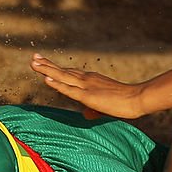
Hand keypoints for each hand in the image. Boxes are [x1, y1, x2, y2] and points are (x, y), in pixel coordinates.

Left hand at [30, 54, 146, 119]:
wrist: (138, 98)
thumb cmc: (125, 102)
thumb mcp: (105, 106)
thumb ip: (93, 110)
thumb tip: (86, 115)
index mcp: (90, 80)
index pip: (68, 73)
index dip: (54, 68)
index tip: (42, 61)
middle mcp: (86, 79)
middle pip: (62, 71)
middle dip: (46, 64)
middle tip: (33, 57)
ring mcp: (86, 86)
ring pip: (62, 77)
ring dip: (46, 70)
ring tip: (33, 63)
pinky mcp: (87, 96)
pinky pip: (68, 89)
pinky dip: (56, 84)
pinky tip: (46, 78)